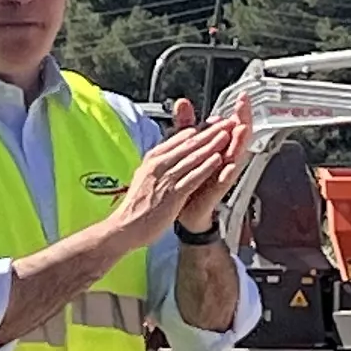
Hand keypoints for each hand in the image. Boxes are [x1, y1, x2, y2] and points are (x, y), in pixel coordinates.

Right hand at [106, 104, 249, 248]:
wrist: (124, 227)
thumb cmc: (136, 205)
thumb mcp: (145, 175)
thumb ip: (159, 163)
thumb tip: (170, 152)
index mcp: (152, 159)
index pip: (179, 138)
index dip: (199, 129)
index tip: (214, 122)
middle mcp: (158, 165)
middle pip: (188, 144)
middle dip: (209, 132)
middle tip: (225, 122)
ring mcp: (165, 179)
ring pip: (192, 157)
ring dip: (211, 145)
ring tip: (226, 135)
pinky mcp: (172, 195)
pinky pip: (192, 177)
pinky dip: (205, 167)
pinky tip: (217, 160)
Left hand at [166, 94, 253, 235]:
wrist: (185, 211)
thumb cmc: (192, 177)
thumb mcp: (188, 146)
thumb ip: (186, 125)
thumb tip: (182, 102)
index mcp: (219, 148)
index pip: (232, 126)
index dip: (238, 112)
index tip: (242, 96)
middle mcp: (224, 160)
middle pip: (238, 138)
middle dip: (243, 121)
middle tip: (245, 107)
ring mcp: (222, 176)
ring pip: (234, 157)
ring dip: (239, 144)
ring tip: (242, 129)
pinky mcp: (216, 193)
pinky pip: (223, 182)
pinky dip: (227, 173)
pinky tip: (229, 165)